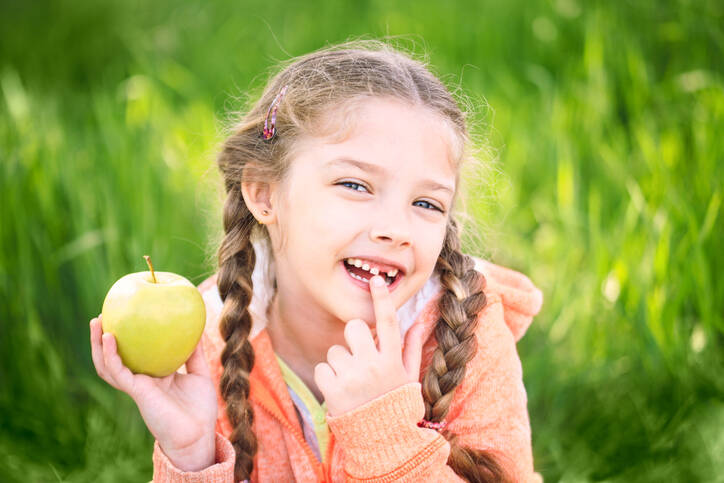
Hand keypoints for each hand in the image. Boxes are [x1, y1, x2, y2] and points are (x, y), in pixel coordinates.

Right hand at [89, 315, 217, 470]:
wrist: (197, 435)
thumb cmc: (200, 409)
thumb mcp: (199, 375)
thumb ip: (195, 354)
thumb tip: (197, 328)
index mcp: (154, 376)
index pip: (134, 354)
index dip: (127, 338)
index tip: (125, 315)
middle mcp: (141, 380)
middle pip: (114, 358)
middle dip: (102, 339)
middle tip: (102, 315)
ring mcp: (136, 386)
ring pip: (107, 365)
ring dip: (97, 345)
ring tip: (95, 322)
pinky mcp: (136, 391)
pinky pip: (118, 371)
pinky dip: (111, 355)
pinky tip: (109, 338)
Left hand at [314, 275, 427, 416]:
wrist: (382, 441)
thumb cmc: (396, 404)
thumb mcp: (409, 376)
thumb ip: (411, 347)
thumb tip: (420, 320)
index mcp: (392, 359)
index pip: (388, 321)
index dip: (382, 298)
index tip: (375, 279)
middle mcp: (373, 365)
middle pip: (353, 328)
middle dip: (352, 339)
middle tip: (358, 357)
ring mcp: (352, 377)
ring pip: (334, 350)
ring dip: (340, 363)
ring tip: (351, 382)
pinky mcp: (333, 389)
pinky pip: (322, 367)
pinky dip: (327, 378)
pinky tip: (339, 391)